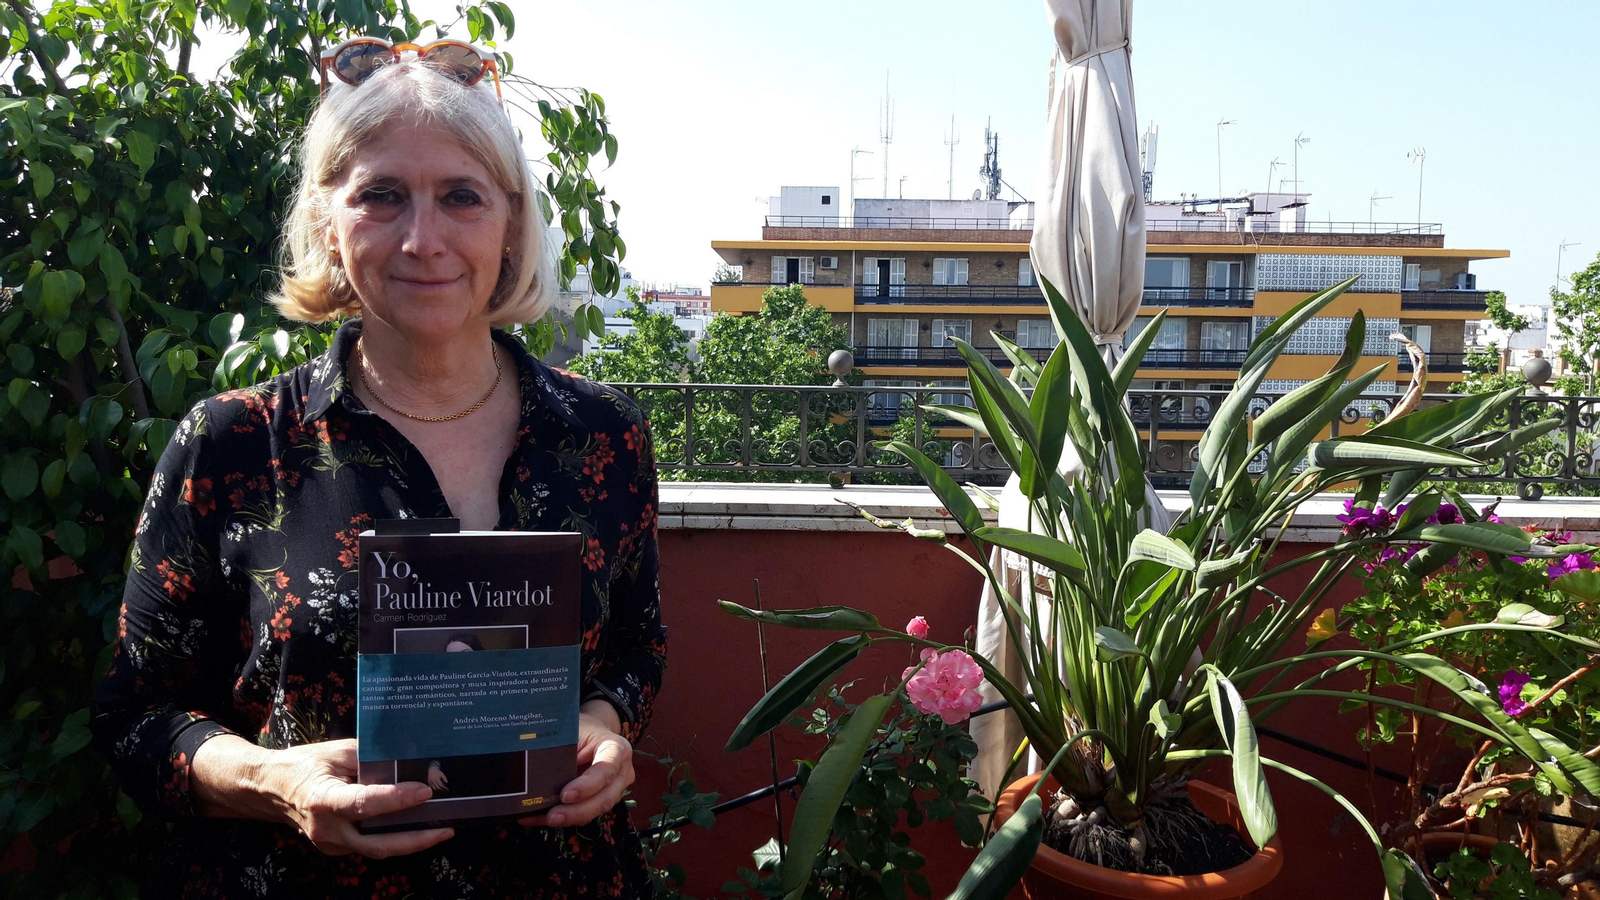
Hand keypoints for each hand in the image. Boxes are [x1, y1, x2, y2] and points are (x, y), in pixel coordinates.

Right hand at [271, 739, 452, 857]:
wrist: (270, 789)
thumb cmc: (305, 764)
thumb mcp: (338, 751)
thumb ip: (371, 758)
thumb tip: (408, 762)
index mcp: (323, 799)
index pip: (365, 804)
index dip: (396, 800)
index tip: (424, 792)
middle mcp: (326, 828)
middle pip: (377, 843)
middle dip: (415, 839)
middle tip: (446, 829)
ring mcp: (329, 844)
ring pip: (375, 849)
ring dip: (408, 842)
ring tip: (440, 830)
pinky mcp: (335, 848)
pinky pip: (368, 846)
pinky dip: (391, 839)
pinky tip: (413, 828)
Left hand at [519, 707, 632, 828]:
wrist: (593, 733)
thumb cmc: (582, 729)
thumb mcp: (574, 730)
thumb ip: (564, 748)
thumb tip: (535, 768)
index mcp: (617, 749)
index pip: (606, 770)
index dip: (587, 786)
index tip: (565, 795)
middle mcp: (621, 772)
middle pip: (605, 798)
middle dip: (578, 811)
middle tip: (552, 817)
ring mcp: (615, 789)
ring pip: (596, 810)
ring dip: (570, 818)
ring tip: (544, 819)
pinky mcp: (601, 800)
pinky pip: (585, 814)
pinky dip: (564, 818)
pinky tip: (540, 818)